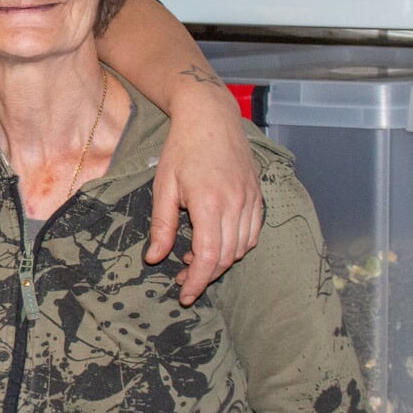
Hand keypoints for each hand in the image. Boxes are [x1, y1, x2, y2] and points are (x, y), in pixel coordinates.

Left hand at [148, 83, 261, 304]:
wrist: (211, 117)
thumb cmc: (182, 149)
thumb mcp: (163, 186)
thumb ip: (161, 225)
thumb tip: (154, 259)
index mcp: (209, 203)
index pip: (209, 256)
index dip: (197, 281)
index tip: (184, 295)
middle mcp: (236, 204)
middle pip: (227, 257)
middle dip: (206, 275)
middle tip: (183, 281)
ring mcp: (251, 200)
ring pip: (242, 248)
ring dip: (221, 262)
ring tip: (195, 261)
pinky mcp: (258, 196)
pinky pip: (252, 233)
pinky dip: (237, 247)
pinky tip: (217, 244)